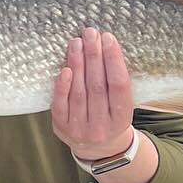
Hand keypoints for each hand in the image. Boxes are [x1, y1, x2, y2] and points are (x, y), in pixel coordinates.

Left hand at [50, 28, 135, 162]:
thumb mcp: (121, 106)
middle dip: (94, 56)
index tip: (108, 38)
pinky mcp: (62, 128)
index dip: (113, 60)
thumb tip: (104, 46)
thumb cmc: (110, 117)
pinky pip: (60, 104)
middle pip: (97, 86)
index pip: (119, 85)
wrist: (98, 150)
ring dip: (77, 64)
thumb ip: (115, 83)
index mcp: (122, 119)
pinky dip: (62, 86)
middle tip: (91, 33)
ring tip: (77, 42)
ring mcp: (80, 129)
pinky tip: (65, 68)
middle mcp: (102, 126)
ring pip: (79, 92)